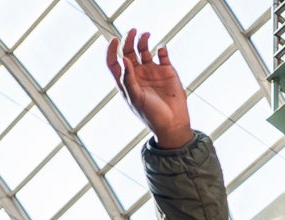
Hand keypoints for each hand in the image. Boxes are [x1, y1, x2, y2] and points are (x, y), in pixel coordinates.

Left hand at [106, 29, 191, 149]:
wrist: (173, 123)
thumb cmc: (151, 115)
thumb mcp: (135, 98)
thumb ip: (128, 79)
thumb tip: (123, 58)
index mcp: (126, 82)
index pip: (114, 62)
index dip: (111, 50)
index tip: (114, 40)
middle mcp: (138, 74)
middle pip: (128, 52)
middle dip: (128, 40)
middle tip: (132, 32)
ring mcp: (152, 71)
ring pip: (144, 49)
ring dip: (143, 40)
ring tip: (146, 35)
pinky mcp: (166, 70)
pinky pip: (162, 54)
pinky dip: (161, 49)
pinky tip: (161, 51)